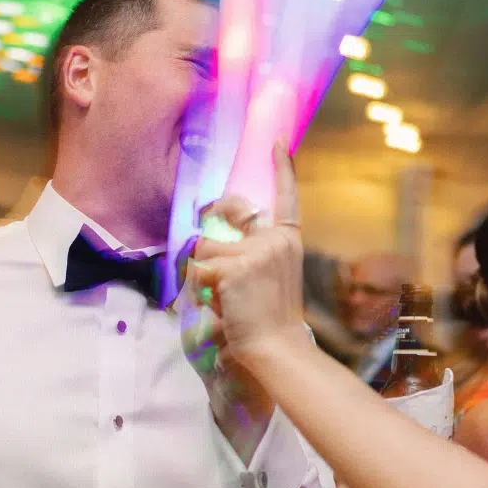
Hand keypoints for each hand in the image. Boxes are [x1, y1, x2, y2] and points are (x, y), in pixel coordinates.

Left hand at [186, 142, 306, 366]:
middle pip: (226, 213)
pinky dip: (201, 287)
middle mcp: (276, 240)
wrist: (275, 345)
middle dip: (210, 230)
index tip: (275, 142)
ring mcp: (257, 252)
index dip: (281, 167)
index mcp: (287, 240)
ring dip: (204, 272)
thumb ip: (249, 251)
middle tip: (215, 259)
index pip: (287, 196)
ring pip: (205, 245)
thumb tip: (210, 233)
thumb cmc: (268, 317)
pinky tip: (221, 303)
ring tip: (224, 297)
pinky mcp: (236, 267)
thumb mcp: (266, 275)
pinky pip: (199, 268)